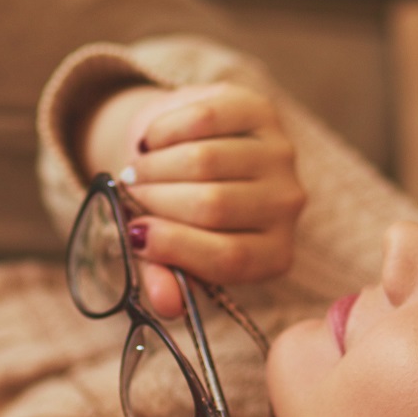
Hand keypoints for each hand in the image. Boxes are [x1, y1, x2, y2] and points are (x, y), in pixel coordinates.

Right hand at [82, 83, 304, 317]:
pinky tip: (152, 143)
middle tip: (130, 198)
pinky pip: (204, 119)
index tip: (134, 235)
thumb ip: (166, 278)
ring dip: (153, 167)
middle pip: (212, 205)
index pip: (228, 257)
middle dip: (155, 201)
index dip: (174, 246)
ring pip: (204, 160)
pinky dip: (163, 132)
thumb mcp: (170, 254)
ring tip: (136, 172)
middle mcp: (287, 206)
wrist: (188, 156)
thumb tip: (167, 305)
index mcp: (271, 255)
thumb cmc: (178, 218)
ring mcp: (280, 155)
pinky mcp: (261, 111)